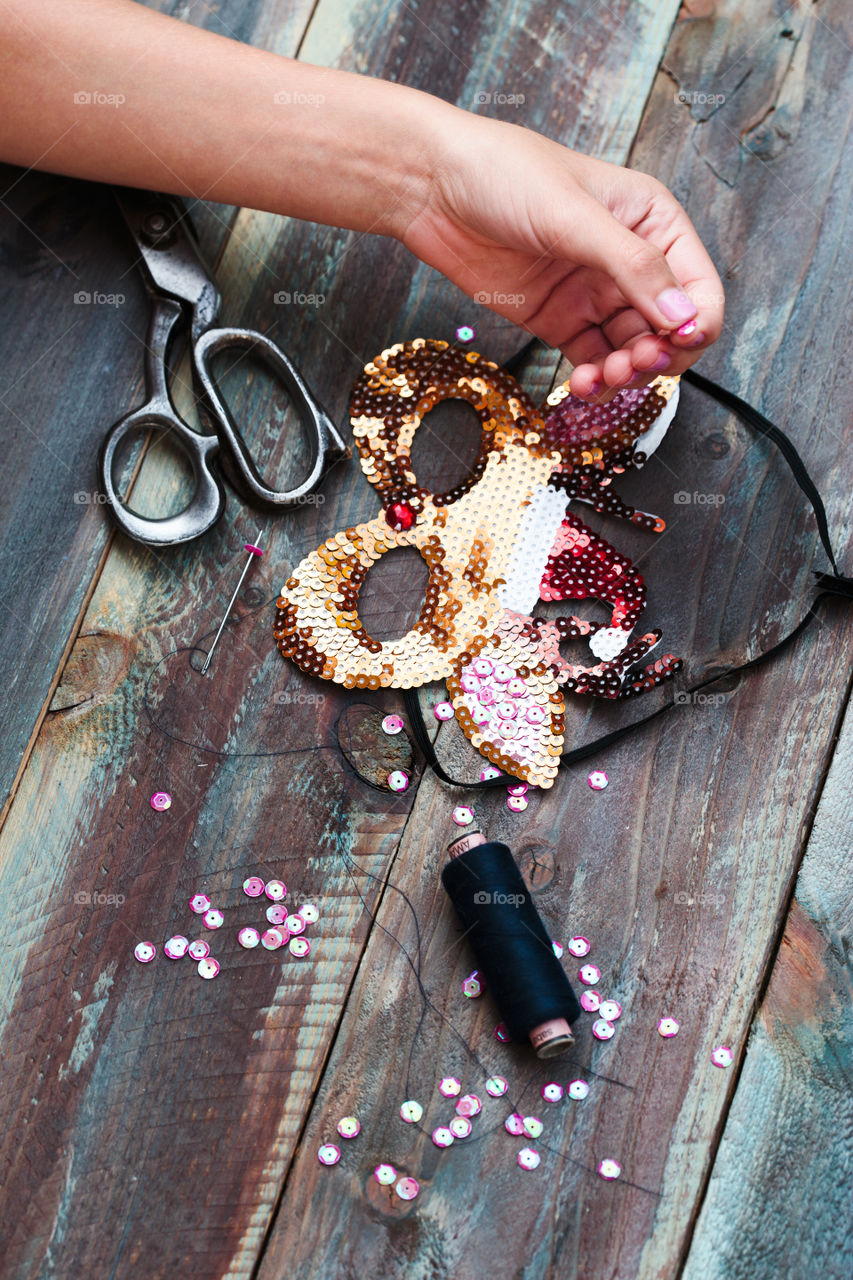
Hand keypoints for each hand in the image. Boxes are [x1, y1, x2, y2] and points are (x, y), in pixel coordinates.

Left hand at [399, 115, 723, 398]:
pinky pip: (591, 361)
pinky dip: (592, 381)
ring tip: (599, 377)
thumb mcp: (573, 215)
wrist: (432, 186)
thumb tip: (683, 317)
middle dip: (657, 357)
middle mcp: (630, 260)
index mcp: (652, 221)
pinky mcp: (559, 319)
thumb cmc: (502, 173)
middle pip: (669, 330)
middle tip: (630, 366)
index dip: (695, 325)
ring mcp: (594, 293)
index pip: (698, 287)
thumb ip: (632, 267)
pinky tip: (580, 385)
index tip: (672, 345)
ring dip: (624, 375)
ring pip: (632, 353)